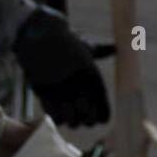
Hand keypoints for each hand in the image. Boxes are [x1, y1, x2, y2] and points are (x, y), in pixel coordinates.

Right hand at [14, 7, 110, 126]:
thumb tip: (115, 48)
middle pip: (88, 119)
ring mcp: (63, 91)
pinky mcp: (46, 94)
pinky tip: (57, 110)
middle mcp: (80, 86)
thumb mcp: (85, 46)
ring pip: (72, 122)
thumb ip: (101, 51)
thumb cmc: (65, 42)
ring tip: (68, 113)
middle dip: (85, 120)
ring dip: (71, 120)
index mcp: (93, 77)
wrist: (41, 35)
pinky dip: (57, 117)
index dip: (101, 116)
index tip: (97, 116)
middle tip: (80, 114)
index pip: (103, 110)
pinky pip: (56, 118)